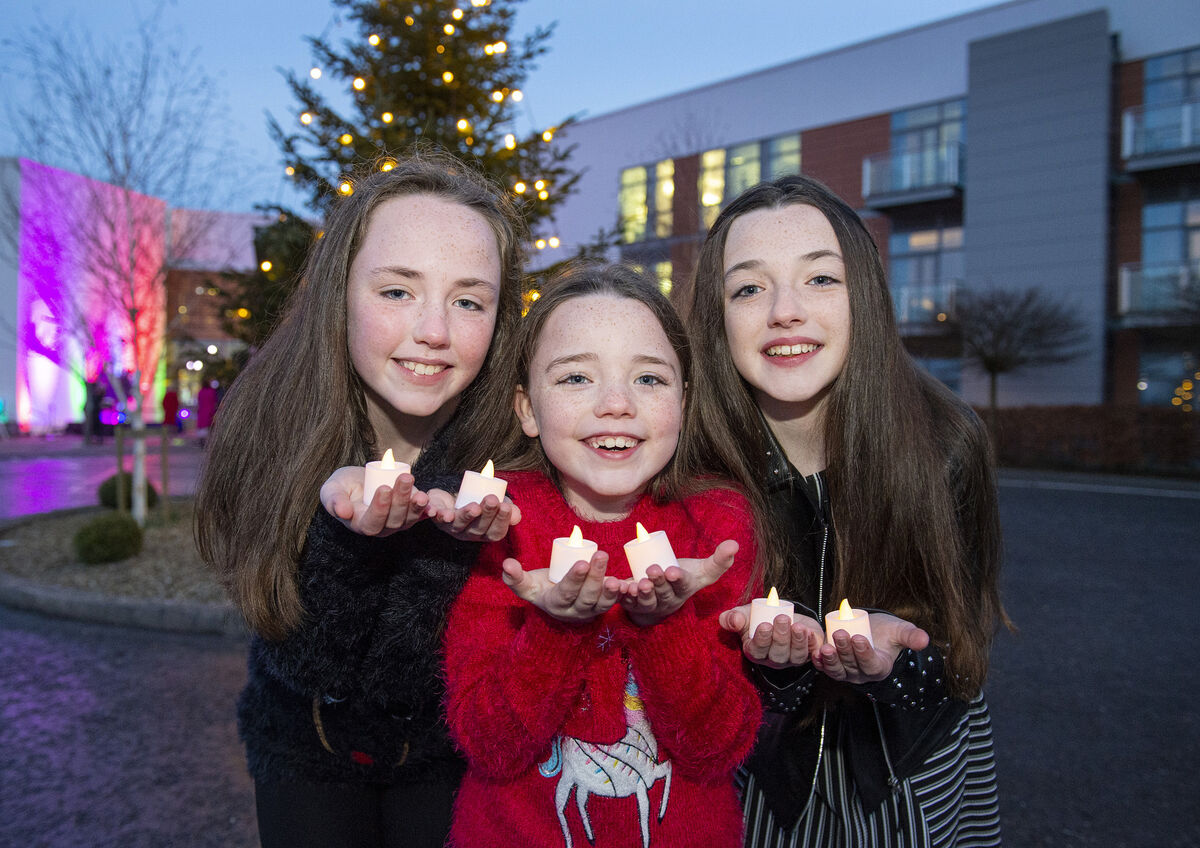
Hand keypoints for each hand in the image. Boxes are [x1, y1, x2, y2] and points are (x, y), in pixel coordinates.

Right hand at [320, 465, 428, 535]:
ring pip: (409, 517)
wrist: (359, 480)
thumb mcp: (331, 489)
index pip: (372, 523)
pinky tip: (432, 501)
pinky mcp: (410, 512)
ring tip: (421, 490)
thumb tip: (342, 512)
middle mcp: (381, 528)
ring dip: (416, 504)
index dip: (380, 508)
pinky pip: (421, 514)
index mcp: (361, 524)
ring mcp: (397, 522)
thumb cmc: (343, 486)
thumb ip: (333, 500)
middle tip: (405, 479)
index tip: (384, 489)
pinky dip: (428, 509)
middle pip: (394, 520)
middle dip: (401, 500)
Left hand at [426, 491, 522, 541]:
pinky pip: (437, 517)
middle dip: (486, 514)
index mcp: (485, 532)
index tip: (505, 506)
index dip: (501, 521)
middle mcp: (468, 534)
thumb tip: (516, 515)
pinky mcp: (437, 518)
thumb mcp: (497, 503)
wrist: (456, 493)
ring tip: (474, 506)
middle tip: (492, 500)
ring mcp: (452, 527)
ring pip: (459, 524)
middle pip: (478, 529)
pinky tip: (440, 512)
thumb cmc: (480, 499)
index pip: (495, 533)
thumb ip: (508, 509)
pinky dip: (438, 513)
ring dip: (466, 515)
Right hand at [501, 550, 619, 624]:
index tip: (582, 563)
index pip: (566, 593)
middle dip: (595, 577)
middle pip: (587, 596)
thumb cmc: (542, 587)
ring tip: (617, 577)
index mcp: (555, 604)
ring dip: (611, 591)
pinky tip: (630, 584)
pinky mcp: (605, 606)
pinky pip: (616, 602)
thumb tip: (507, 563)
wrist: (559, 601)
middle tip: (601, 556)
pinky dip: (623, 595)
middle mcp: (575, 611)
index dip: (575, 579)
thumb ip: (515, 577)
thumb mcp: (527, 585)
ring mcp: (592, 611)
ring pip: (603, 602)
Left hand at [619, 539, 738, 626]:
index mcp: (683, 590)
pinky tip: (618, 586)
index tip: (673, 571)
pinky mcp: (631, 604)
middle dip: (658, 582)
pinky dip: (621, 595)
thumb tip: (734, 544)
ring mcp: (649, 604)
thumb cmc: (683, 578)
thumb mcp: (702, 571)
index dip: (678, 579)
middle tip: (653, 571)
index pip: (682, 585)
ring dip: (640, 592)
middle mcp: (666, 600)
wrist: (661, 595)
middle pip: (662, 592)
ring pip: (645, 600)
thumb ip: (720, 560)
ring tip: (637, 584)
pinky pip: (626, 601)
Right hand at [719, 605, 824, 667]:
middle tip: (782, 619)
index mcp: (755, 651)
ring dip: (798, 641)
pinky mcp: (808, 653)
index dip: (762, 640)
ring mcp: (791, 658)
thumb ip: (733, 618)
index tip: (765, 625)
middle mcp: (773, 658)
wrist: (782, 613)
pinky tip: (810, 632)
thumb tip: (732, 620)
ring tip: (798, 626)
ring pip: (795, 656)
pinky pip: (811, 653)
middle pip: (778, 655)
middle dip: (781, 638)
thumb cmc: (759, 616)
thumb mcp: (744, 614)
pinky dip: (812, 644)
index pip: (757, 651)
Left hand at [813, 613, 929, 683]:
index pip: (871, 664)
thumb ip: (911, 636)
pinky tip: (814, 652)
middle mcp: (862, 674)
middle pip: (852, 665)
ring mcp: (846, 672)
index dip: (864, 653)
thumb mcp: (901, 632)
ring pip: (837, 669)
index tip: (859, 638)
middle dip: (845, 650)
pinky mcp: (832, 666)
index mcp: (879, 667)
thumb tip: (924, 640)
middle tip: (840, 634)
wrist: (869, 630)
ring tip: (824, 647)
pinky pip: (824, 667)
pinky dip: (818, 662)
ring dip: (830, 659)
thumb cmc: (887, 632)